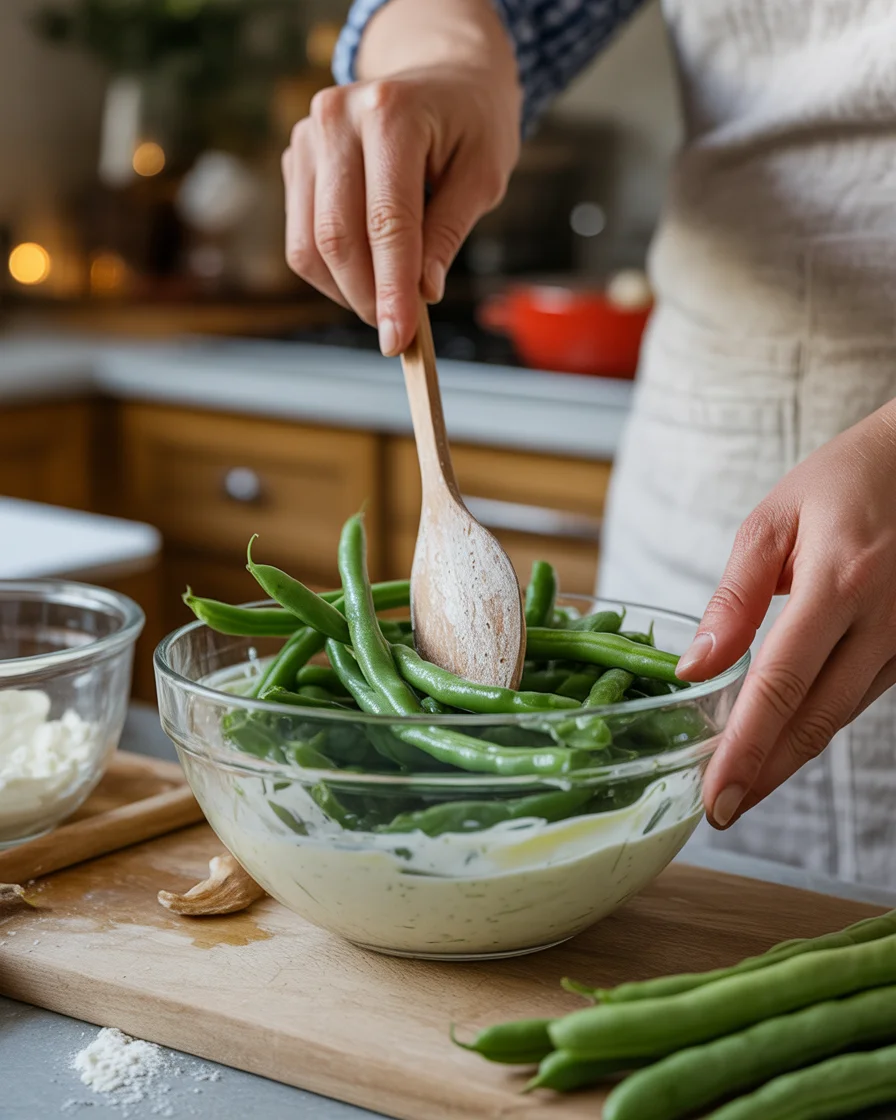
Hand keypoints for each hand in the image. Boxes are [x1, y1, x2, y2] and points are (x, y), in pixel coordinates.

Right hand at [282, 65, 520, 355]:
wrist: (442, 75)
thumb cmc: (471, 125)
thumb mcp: (483, 175)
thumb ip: (449, 232)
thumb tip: (423, 292)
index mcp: (390, 113)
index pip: (386, 222)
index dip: (392, 289)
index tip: (400, 339)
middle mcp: (336, 118)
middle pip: (337, 237)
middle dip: (367, 297)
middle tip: (398, 331)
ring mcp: (308, 137)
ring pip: (309, 245)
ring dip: (346, 291)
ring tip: (387, 303)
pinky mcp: (296, 160)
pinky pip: (301, 238)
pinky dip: (332, 273)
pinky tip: (368, 274)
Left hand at [675, 401, 895, 828]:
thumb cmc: (845, 480)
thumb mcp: (774, 520)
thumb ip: (735, 598)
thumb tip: (694, 668)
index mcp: (840, 582)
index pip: (782, 683)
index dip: (747, 747)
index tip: (716, 794)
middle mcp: (884, 620)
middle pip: (818, 719)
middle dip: (766, 773)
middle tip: (721, 810)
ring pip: (843, 716)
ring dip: (791, 756)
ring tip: (742, 783)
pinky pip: (863, 695)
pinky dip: (820, 723)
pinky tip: (785, 738)